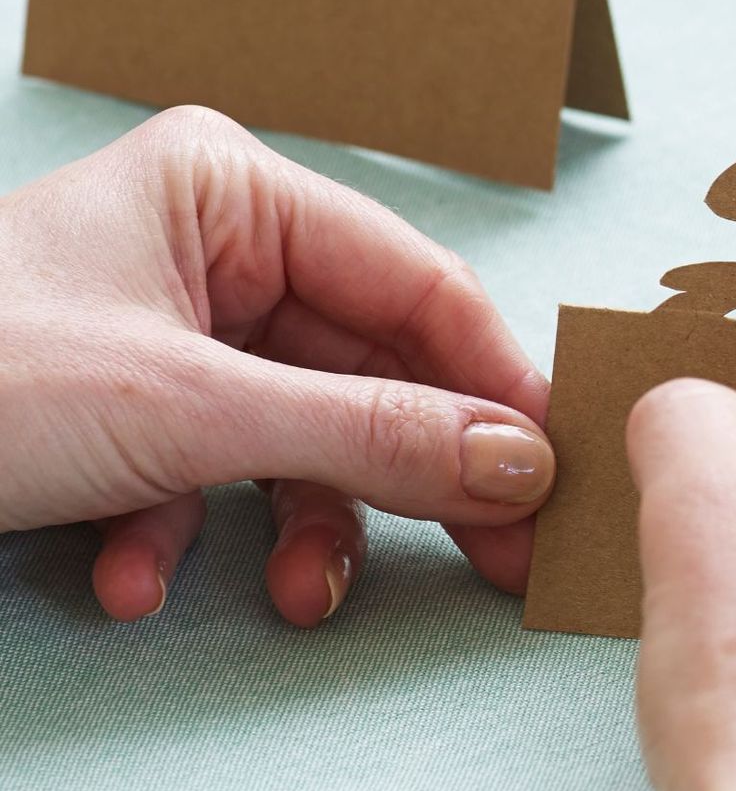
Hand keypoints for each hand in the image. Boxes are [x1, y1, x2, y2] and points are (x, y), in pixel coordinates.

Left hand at [0, 107, 552, 624]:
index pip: (418, 282)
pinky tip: (131, 582)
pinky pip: (208, 470)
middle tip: (492, 562)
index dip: (495, 381)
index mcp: (233, 191)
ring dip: (294, 526)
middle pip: (367, 369)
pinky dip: (187, 536)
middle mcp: (211, 247)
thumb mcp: (190, 414)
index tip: (558, 473)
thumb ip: (371, 438)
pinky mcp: (123, 406)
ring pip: (295, 434)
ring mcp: (166, 329)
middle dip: (403, 476)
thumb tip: (522, 463)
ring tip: (288, 599)